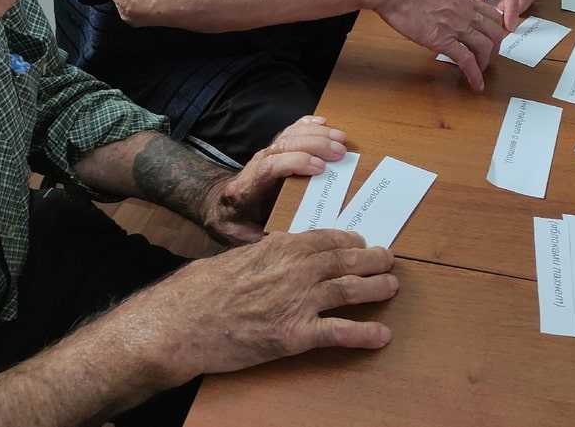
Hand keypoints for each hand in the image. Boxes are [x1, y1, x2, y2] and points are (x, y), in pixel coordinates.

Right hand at [131, 229, 396, 383]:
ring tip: (392, 287)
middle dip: (372, 259)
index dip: (350, 240)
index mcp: (282, 247)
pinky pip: (338, 333)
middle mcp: (297, 270)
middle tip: (388, 260)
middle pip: (346, 260)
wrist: (182, 323)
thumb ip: (269, 253)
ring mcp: (298, 302)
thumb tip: (283, 250)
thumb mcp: (239, 257)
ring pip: (350, 290)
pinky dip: (364, 334)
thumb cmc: (202, 288)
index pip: (328, 238)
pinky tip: (381, 336)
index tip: (361, 241)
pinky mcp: (295, 335)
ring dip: (376, 288)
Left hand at [200, 116, 349, 244]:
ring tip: (342, 139)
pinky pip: (290, 131)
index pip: (269, 166)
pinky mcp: (274, 150)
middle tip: (340, 152)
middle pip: (283, 145)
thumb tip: (289, 243)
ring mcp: (265, 154)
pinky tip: (324, 123)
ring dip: (317, 134)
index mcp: (247, 187)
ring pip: (289, 135)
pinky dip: (308, 125)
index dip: (295, 162)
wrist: (220, 206)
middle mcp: (255, 165)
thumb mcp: (242, 237)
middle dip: (314, 145)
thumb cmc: (234, 223)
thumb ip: (262, 238)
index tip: (320, 169)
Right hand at [373, 0, 506, 90]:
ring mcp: (455, 27)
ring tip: (481, 71)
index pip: (492, 14)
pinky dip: (474, 74)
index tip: (494, 37)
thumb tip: (442, 3)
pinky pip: (466, 60)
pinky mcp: (442, 40)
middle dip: (495, 47)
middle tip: (489, 56)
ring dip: (485, 62)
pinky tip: (475, 83)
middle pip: (495, 32)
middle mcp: (464, 12)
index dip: (496, 28)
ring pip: (485, 47)